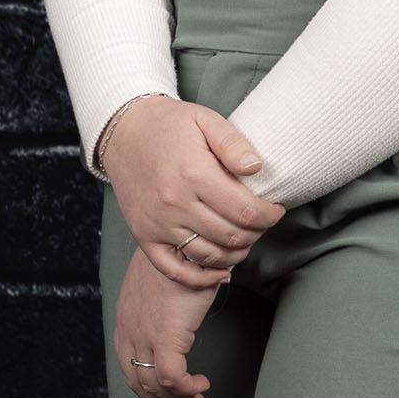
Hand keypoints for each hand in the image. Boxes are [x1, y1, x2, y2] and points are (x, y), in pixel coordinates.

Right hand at [99, 94, 284, 289]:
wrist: (123, 131)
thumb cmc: (168, 124)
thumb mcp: (205, 120)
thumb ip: (234, 143)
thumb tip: (256, 168)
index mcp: (194, 174)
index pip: (246, 211)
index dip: (269, 216)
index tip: (275, 210)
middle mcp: (175, 204)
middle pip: (231, 237)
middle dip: (256, 233)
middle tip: (261, 223)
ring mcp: (158, 224)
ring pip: (209, 255)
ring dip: (235, 254)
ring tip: (244, 239)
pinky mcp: (144, 235)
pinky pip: (175, 270)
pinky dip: (202, 277)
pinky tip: (220, 271)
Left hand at [115, 245, 212, 397]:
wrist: (183, 242)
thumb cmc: (178, 258)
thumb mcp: (157, 284)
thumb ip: (158, 304)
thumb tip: (176, 315)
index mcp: (126, 321)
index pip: (129, 368)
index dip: (149, 389)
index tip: (170, 396)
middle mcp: (130, 332)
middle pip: (140, 384)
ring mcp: (145, 335)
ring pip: (155, 386)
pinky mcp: (165, 336)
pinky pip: (172, 378)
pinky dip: (186, 388)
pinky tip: (200, 385)